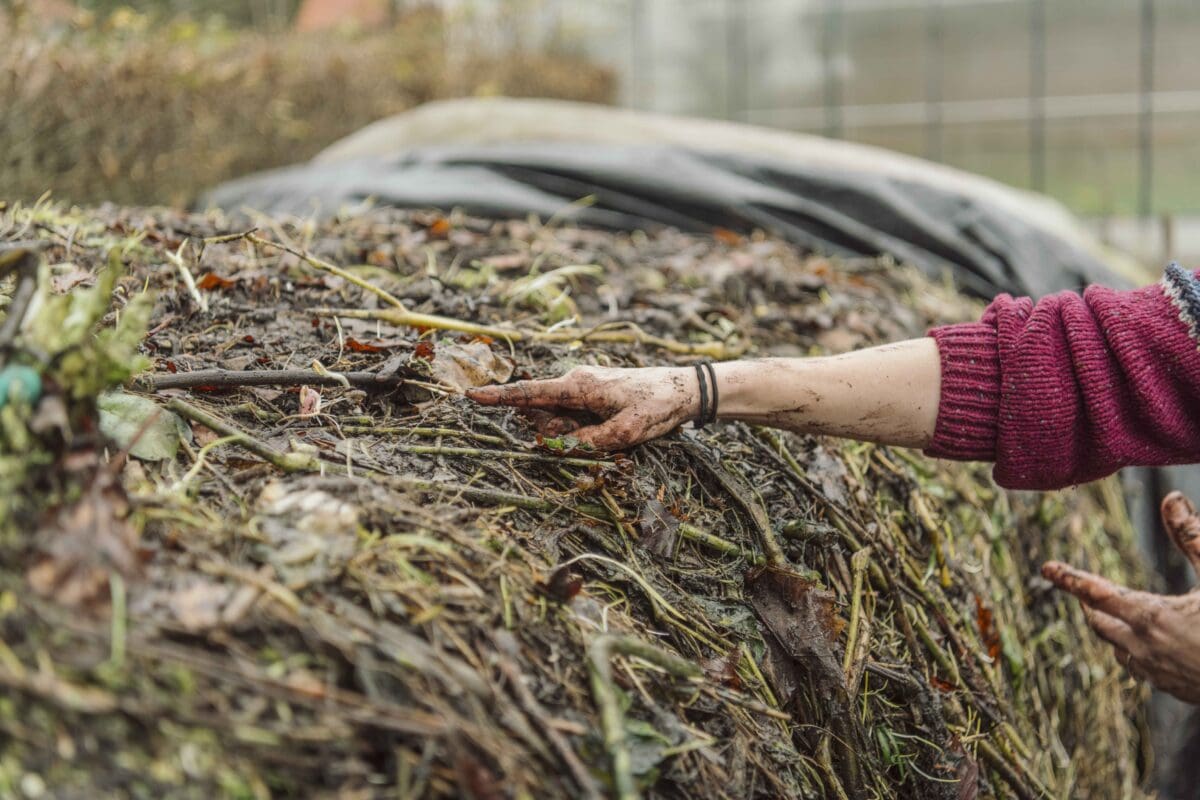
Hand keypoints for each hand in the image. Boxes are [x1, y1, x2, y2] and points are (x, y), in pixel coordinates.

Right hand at [466, 366, 699, 449]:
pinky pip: (573, 417)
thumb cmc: (657, 406)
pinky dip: (583, 430)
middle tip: (599, 438)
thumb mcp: (625, 432)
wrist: (684, 389)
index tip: (471, 395)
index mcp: (579, 384)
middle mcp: (575, 381)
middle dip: (557, 434)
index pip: (530, 393)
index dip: (499, 397)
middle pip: (544, 414)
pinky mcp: (592, 395)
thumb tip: (557, 448)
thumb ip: (588, 442)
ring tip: (613, 432)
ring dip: (574, 434)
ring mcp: (583, 387)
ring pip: (559, 419)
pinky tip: (610, 429)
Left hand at [1043, 491, 1199, 704]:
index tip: (1046, 567)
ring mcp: (1158, 674)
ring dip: (1111, 629)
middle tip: (1083, 590)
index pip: (1095, 593)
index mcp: (1151, 617)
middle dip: (1090, 604)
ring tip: (1110, 614)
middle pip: (1100, 623)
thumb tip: (1171, 499)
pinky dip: (1134, 651)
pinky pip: (1140, 668)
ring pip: (1118, 648)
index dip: (1069, 578)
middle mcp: (1146, 648)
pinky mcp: (1175, 690)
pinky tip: (1146, 645)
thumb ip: (1192, 537)